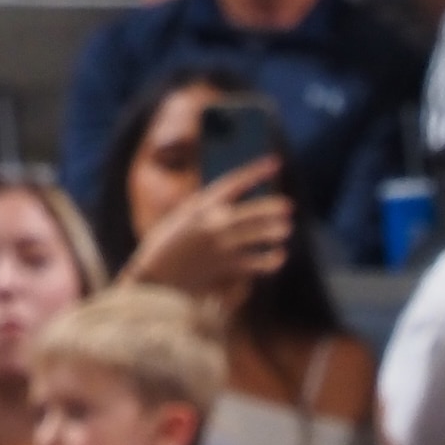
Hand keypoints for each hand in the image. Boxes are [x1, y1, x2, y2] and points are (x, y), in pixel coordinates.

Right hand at [126, 159, 291, 304]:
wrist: (155, 282)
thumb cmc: (164, 248)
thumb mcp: (179, 220)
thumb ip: (204, 211)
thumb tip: (230, 205)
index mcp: (199, 207)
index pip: (234, 183)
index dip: (256, 171)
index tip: (275, 163)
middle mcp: (212, 225)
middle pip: (251, 212)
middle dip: (272, 208)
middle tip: (288, 206)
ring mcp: (221, 248)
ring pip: (257, 236)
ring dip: (273, 232)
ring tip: (286, 229)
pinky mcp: (226, 270)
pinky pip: (255, 264)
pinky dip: (269, 260)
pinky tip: (278, 256)